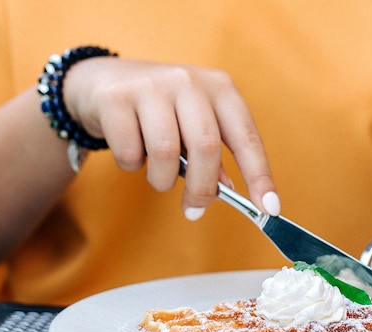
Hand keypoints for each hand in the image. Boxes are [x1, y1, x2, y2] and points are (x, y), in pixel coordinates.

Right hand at [62, 57, 278, 217]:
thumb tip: (228, 192)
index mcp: (220, 89)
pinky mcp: (116, 98)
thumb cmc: (160, 112)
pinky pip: (130, 153)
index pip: (247, 138)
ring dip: (162, 180)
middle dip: (202, 189)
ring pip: (166, 153)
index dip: (260, 176)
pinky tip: (132, 152)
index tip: (269, 208)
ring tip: (157, 175)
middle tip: (194, 209)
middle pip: (206, 147)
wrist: (102, 82)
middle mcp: (189, 81)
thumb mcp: (193, 126)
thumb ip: (213, 157)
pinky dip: (132, 166)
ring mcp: (152, 85)